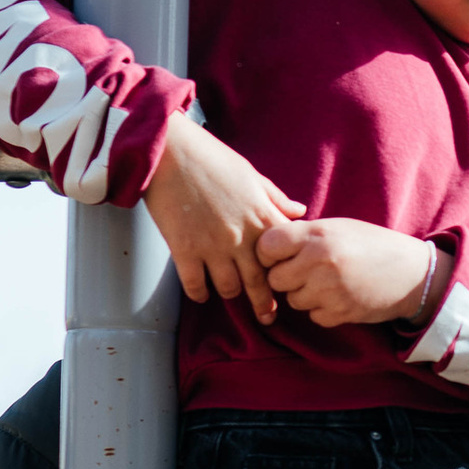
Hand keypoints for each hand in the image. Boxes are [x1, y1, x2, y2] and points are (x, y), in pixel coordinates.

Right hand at [146, 116, 304, 321]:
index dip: (288, 271)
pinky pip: (196, 284)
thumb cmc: (211, 158)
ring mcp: (213, 246)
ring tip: (230, 295)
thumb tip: (300, 211)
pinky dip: (199, 293)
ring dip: (230, 294)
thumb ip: (276, 198)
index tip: (291, 283)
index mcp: (261, 216)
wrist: (169, 152)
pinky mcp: (185, 250)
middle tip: (268, 316)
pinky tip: (201, 294)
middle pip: (259, 281)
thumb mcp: (251, 175)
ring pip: (229, 287)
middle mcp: (241, 236)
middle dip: (265, 303)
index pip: (284, 255)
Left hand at [258, 215, 441, 329]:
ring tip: (327, 282)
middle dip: (286, 277)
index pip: (266, 245)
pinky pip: (313, 315)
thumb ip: (304, 235)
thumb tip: (266, 245)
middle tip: (305, 271)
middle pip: (274, 278)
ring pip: (292, 300)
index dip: (268, 253)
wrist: (413, 273)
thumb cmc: (372, 245)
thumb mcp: (338, 227)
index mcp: (317, 234)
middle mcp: (319, 261)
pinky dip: (322, 309)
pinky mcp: (339, 313)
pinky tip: (340, 296)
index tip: (279, 255)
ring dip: (304, 294)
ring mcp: (329, 290)